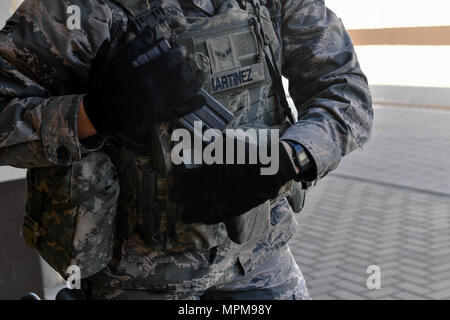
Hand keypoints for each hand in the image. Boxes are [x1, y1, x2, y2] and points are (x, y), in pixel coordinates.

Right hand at [83, 35, 204, 133]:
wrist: (103, 113)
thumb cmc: (106, 87)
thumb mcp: (114, 64)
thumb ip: (130, 48)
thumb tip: (144, 33)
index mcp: (145, 76)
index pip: (169, 62)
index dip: (178, 54)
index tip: (181, 50)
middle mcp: (155, 90)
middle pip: (182, 76)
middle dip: (190, 66)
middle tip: (190, 61)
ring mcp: (160, 104)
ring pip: (186, 92)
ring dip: (197, 82)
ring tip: (200, 74)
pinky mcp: (162, 115)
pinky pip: (182, 111)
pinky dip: (194, 105)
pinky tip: (202, 99)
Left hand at [171, 139, 297, 224]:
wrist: (270, 169)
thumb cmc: (249, 154)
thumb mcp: (228, 144)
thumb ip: (212, 146)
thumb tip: (199, 144)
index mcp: (214, 171)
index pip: (191, 178)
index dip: (182, 179)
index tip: (178, 178)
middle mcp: (218, 188)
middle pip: (193, 196)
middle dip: (181, 196)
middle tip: (173, 196)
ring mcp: (227, 201)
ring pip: (204, 211)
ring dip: (192, 215)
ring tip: (183, 217)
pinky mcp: (237, 209)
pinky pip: (220, 217)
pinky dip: (210, 220)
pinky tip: (204, 220)